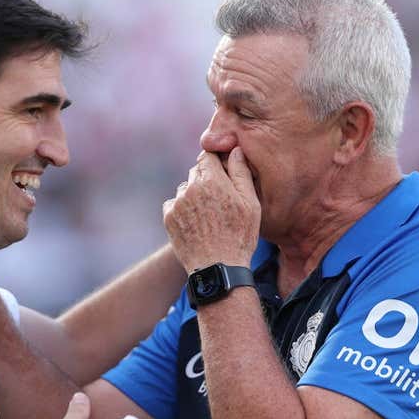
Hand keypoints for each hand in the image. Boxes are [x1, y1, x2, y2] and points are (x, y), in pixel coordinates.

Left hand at [163, 148, 260, 272]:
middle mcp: (190, 188)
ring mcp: (177, 203)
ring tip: (209, 216)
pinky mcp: (168, 218)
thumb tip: (235, 150)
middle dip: (207, 180)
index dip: (216, 163)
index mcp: (212, 180)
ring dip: (194, 195)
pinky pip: (175, 205)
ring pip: (185, 189)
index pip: (207, 156)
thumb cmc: (240, 236)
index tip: (223, 174)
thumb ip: (241, 172)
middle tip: (220, 200)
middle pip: (196, 172)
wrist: (218, 268)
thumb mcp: (250, 203)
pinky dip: (183, 210)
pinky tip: (197, 224)